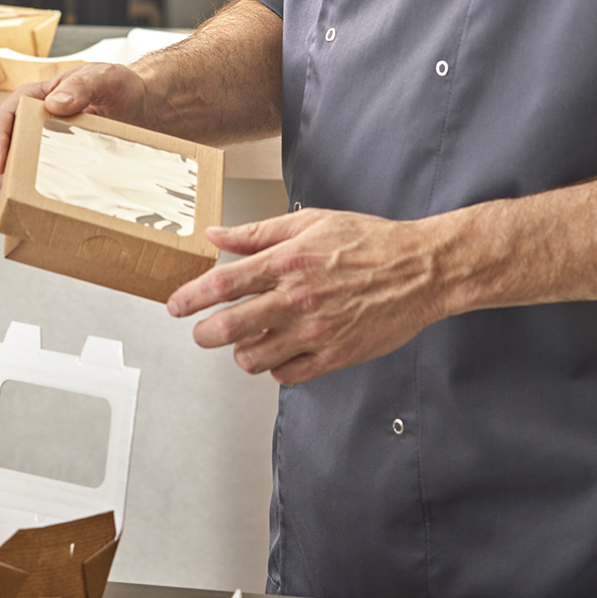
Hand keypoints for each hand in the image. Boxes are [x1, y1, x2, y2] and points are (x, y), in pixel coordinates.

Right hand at [0, 63, 148, 185]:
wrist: (143, 104)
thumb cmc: (120, 85)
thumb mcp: (104, 77)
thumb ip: (81, 86)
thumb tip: (54, 103)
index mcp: (39, 95)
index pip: (5, 115)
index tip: (1, 160)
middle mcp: (37, 118)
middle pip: (6, 141)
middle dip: (1, 164)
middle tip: (6, 184)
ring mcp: (48, 139)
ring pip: (20, 159)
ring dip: (16, 177)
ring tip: (19, 195)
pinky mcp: (62, 156)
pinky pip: (44, 170)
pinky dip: (39, 183)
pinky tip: (44, 195)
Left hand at [165, 207, 450, 385]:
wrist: (421, 270)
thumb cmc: (370, 242)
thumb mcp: (310, 223)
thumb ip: (258, 233)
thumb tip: (217, 235)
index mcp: (287, 263)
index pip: (222, 285)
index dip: (190, 298)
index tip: (175, 306)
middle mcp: (296, 300)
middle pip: (228, 328)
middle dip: (205, 333)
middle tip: (203, 331)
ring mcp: (315, 332)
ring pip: (254, 358)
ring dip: (241, 352)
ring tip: (247, 340)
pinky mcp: (334, 356)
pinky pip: (287, 375)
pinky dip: (275, 367)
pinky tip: (281, 350)